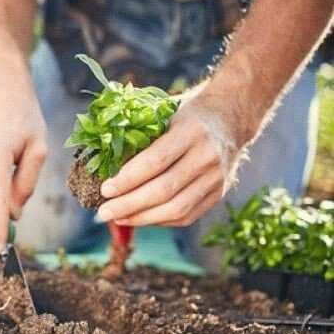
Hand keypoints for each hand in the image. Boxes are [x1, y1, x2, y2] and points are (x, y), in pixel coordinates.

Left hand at [96, 95, 239, 226]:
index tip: (105, 189)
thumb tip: (102, 163)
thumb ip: (140, 135)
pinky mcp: (218, 194)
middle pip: (164, 190)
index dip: (128, 179)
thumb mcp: (165, 113)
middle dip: (129, 205)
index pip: (155, 161)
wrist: (231, 116)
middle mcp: (206, 156)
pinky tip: (139, 218)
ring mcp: (215, 178)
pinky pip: (186, 216)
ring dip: (141, 218)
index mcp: (191, 131)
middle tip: (103, 212)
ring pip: (176, 209)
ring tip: (117, 218)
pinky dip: (159, 221)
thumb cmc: (187, 114)